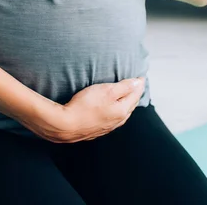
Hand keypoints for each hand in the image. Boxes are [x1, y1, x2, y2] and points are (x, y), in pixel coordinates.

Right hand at [21, 77, 145, 143]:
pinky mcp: (97, 130)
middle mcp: (117, 121)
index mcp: (122, 111)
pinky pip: (112, 119)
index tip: (141, 77)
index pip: (135, 95)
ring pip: (121, 113)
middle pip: (130, 105)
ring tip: (126, 96)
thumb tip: (138, 83)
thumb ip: (124, 87)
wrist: (65, 125)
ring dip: (125, 104)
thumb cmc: (85, 105)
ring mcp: (107, 127)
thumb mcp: (106, 91)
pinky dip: (115, 111)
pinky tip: (110, 109)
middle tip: (136, 85)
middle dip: (134, 94)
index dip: (138, 85)